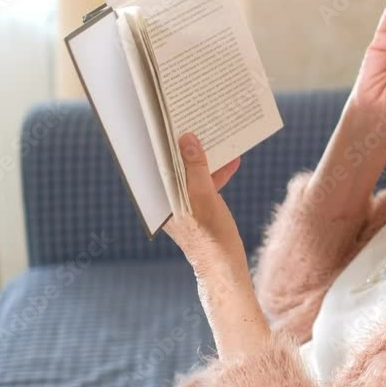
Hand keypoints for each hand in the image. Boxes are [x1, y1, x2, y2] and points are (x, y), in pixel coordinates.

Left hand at [163, 133, 245, 275]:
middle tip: (193, 122)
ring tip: (217, 137)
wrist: (224, 266)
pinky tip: (232, 161)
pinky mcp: (197, 206)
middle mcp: (165, 199)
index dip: (158, 142)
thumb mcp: (204, 196)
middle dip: (185, 145)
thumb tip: (187, 139)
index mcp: (158, 199)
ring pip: (190, 172)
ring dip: (205, 157)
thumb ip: (195, 167)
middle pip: (172, 165)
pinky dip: (216, 173)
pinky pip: (203, 183)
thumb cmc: (210, 236)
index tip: (163, 120)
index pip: (152, 163)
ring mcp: (181, 203)